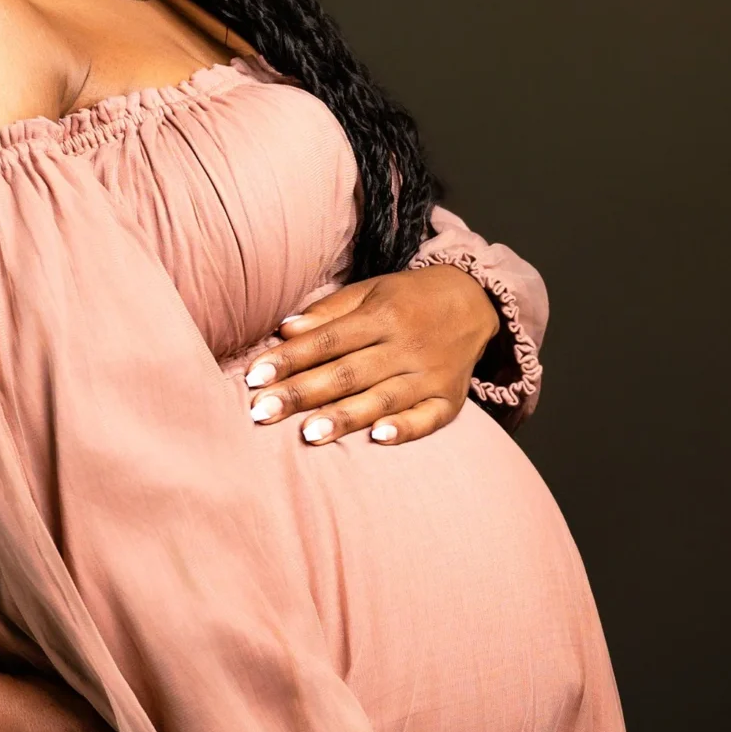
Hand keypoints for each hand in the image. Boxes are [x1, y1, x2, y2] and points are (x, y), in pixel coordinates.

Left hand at [243, 266, 499, 446]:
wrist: (476, 301)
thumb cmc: (409, 300)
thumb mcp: (370, 292)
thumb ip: (328, 313)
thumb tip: (284, 330)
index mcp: (381, 316)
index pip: (327, 340)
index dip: (289, 359)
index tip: (254, 378)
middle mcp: (405, 345)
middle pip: (347, 372)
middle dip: (302, 393)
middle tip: (262, 412)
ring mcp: (429, 374)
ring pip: (382, 398)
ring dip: (345, 416)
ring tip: (308, 435)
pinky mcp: (450, 399)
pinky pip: (428, 418)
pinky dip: (405, 428)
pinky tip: (379, 439)